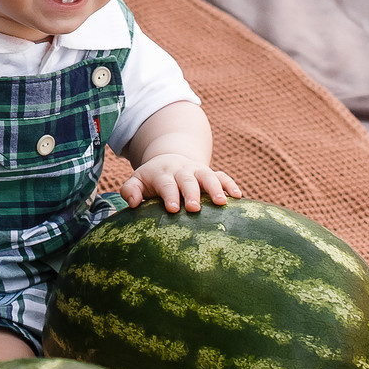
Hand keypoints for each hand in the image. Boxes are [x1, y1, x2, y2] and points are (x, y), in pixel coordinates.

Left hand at [122, 158, 241, 213]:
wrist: (169, 160)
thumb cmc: (151, 179)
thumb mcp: (137, 181)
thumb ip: (130, 190)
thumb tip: (132, 204)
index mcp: (162, 173)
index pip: (166, 184)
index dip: (169, 195)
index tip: (172, 209)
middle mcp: (181, 170)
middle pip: (187, 180)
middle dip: (192, 193)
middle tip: (194, 208)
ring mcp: (197, 170)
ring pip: (208, 176)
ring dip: (215, 188)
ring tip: (222, 203)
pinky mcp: (210, 173)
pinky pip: (222, 176)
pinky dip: (230, 184)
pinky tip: (238, 196)